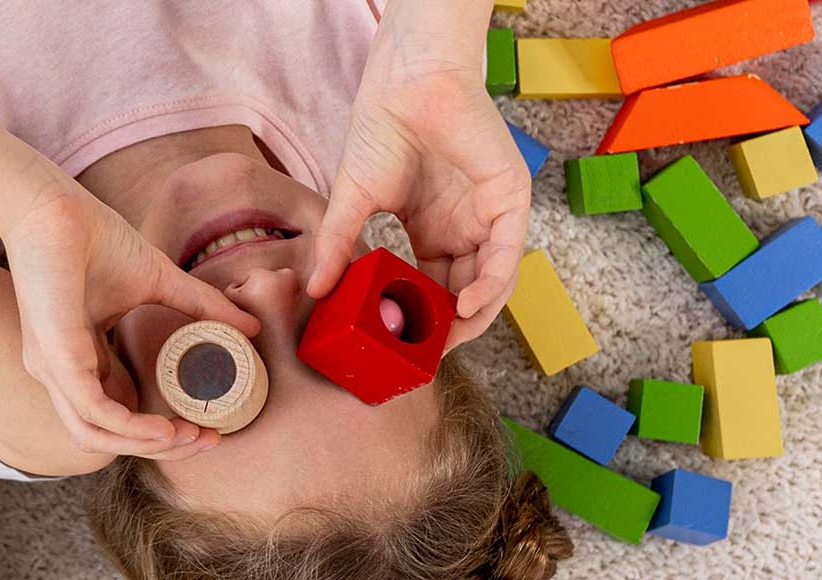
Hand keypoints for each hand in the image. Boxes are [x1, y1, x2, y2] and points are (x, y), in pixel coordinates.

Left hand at [2, 188, 260, 459]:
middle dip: (161, 446)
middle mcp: (60, 373)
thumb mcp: (160, 280)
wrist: (55, 205)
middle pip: (108, 435)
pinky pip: (91, 410)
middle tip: (208, 438)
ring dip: (147, 445)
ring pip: (96, 435)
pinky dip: (130, 427)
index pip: (117, 415)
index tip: (206, 426)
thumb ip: (201, 306)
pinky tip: (166, 427)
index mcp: (78, 360)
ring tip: (191, 436)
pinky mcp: (54, 357)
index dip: (161, 429)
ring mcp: (53, 369)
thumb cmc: (95, 237)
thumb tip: (249, 325)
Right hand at [306, 15, 529, 350]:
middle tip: (428, 354)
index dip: (424, 318)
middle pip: (466, 291)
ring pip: (492, 279)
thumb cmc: (380, 132)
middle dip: (451, 326)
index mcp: (433, 230)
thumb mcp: (353, 200)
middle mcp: (465, 227)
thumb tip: (313, 289)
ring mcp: (489, 215)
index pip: (435, 286)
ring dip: (473, 314)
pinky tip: (466, 305)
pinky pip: (507, 254)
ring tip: (448, 338)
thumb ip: (339, 246)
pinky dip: (490, 284)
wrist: (405, 87)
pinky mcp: (508, 200)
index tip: (405, 346)